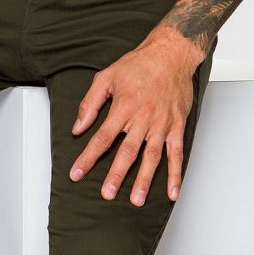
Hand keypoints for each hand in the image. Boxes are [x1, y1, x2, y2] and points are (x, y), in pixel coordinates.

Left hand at [68, 28, 202, 205]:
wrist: (170, 54)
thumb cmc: (138, 65)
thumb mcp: (106, 77)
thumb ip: (90, 103)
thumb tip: (78, 127)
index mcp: (123, 106)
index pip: (102, 137)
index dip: (88, 157)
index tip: (77, 173)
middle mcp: (143, 117)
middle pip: (127, 151)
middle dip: (116, 175)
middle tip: (107, 194)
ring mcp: (162, 123)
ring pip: (152, 156)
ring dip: (145, 180)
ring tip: (137, 200)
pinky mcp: (177, 125)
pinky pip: (176, 153)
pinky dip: (175, 174)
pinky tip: (172, 192)